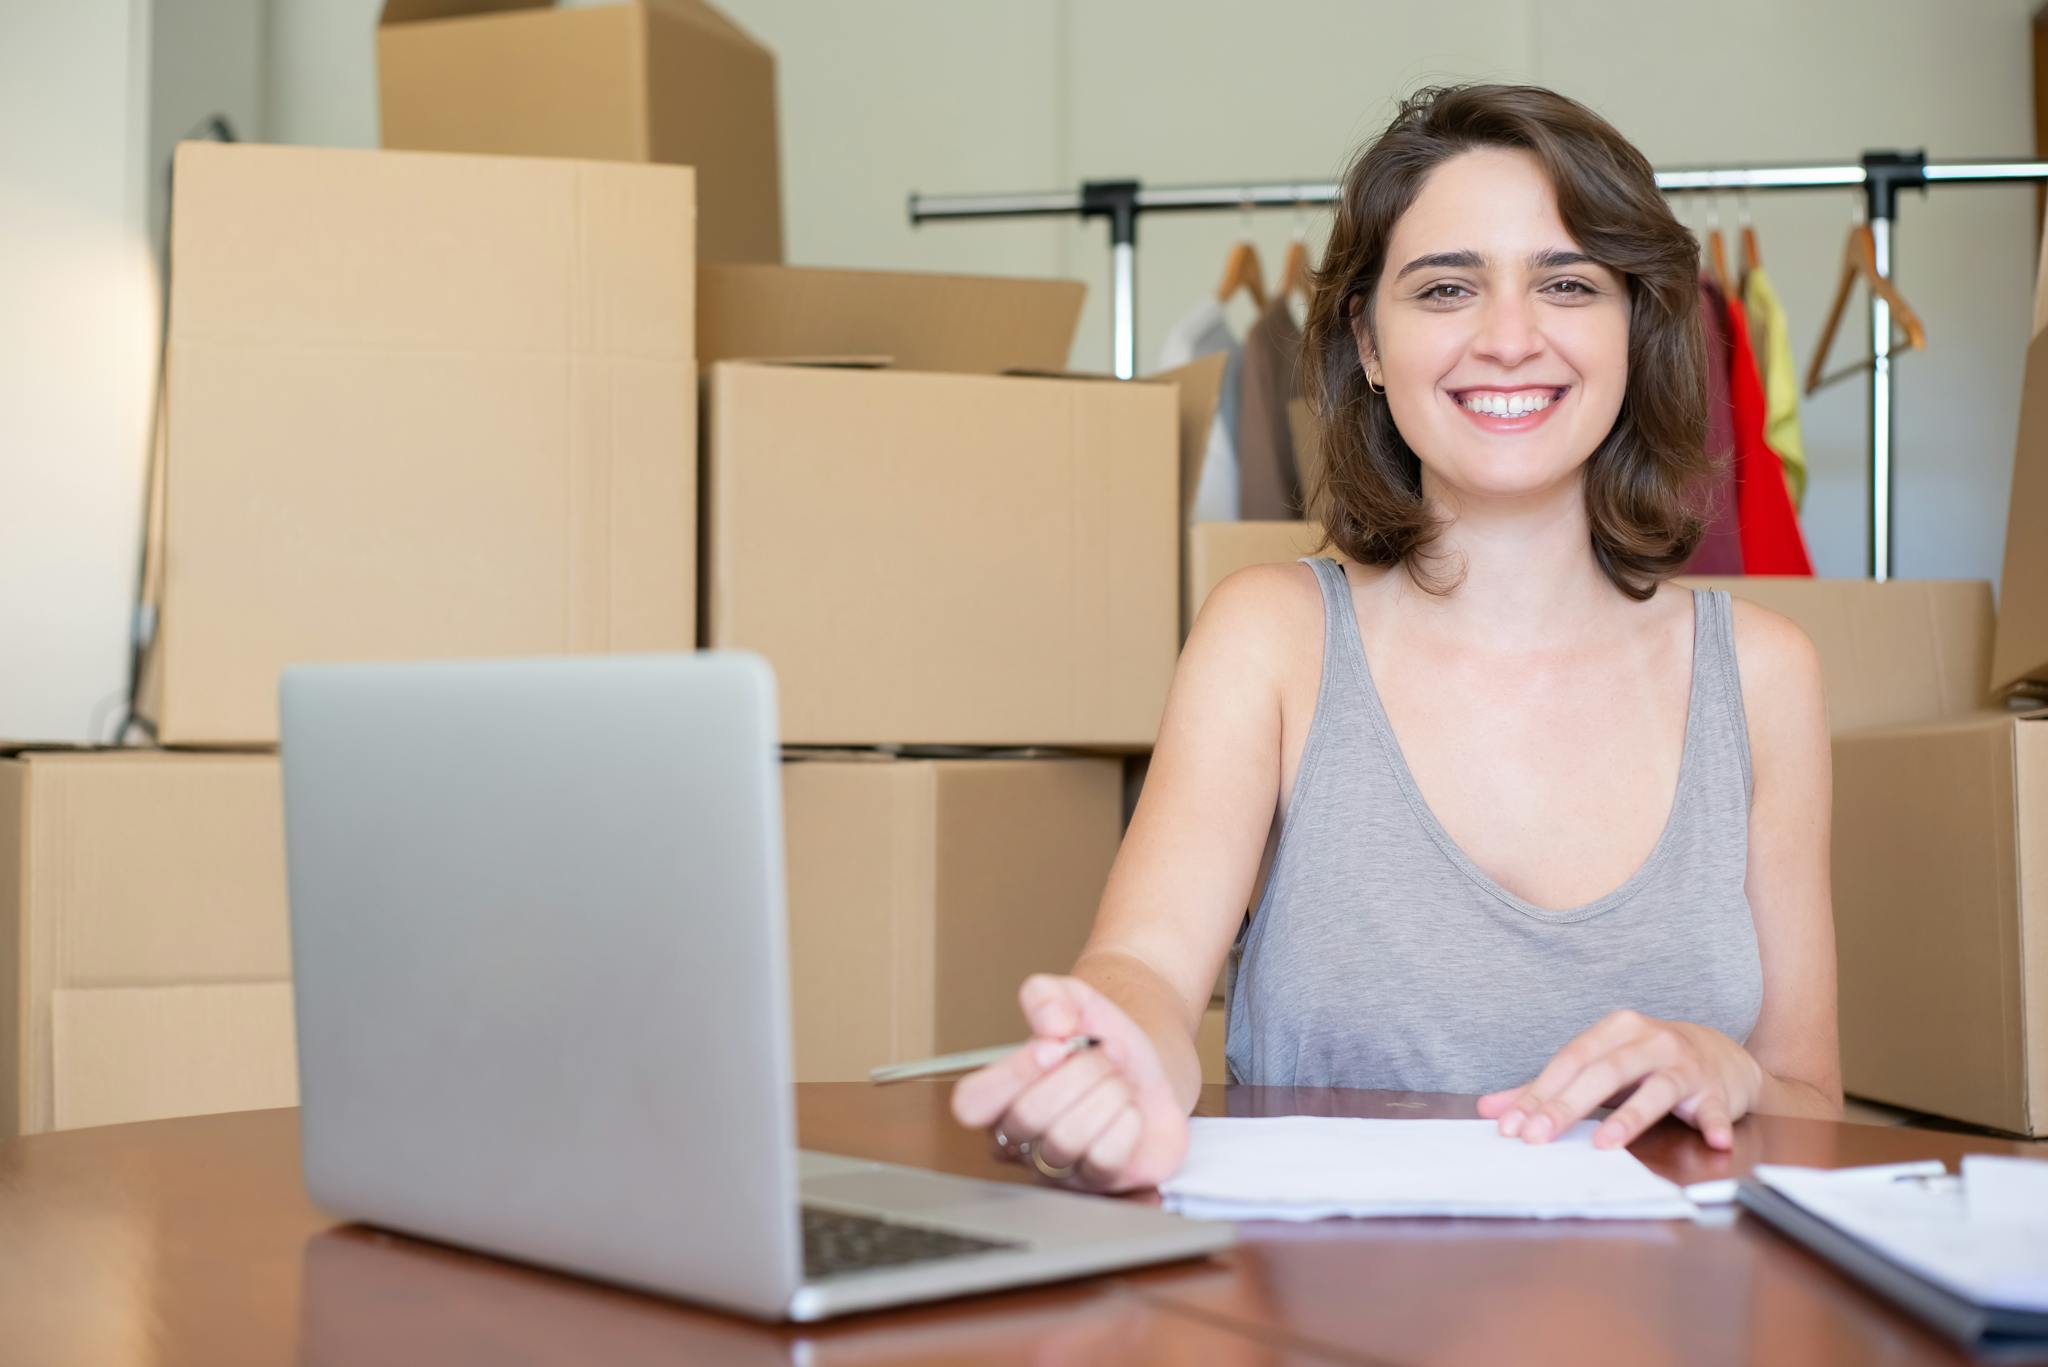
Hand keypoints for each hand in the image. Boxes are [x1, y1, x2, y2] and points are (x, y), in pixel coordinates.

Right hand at [948, 974, 1188, 1193]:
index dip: (1012, 1074)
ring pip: (1067, 1139)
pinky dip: (1126, 1123)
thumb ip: (1047, 996)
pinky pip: (1103, 1159)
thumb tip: (1050, 1023)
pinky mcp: (1095, 1184)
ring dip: (1107, 1093)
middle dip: (1080, 1072)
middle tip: (1104, 1053)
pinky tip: (1129, 1111)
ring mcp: (1054, 1168)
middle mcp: (1017, 1140)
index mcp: (997, 1097)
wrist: (1147, 1067)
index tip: (1054, 1046)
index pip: (971, 1103)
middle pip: (1028, 1115)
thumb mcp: (1070, 1000)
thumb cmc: (1097, 1040)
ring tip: (1117, 1079)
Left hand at [1476, 1010, 1764, 1150]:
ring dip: (1630, 1118)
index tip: (1512, 1126)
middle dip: (1567, 1105)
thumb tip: (1490, 1110)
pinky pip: (1715, 1109)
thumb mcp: (1598, 1066)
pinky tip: (1713, 1140)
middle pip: (1604, 1073)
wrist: (1720, 1054)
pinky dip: (1715, 1123)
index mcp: (1615, 1030)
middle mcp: (1650, 1040)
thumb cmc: (1646, 1064)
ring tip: (1605, 1144)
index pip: (1569, 1061)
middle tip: (1539, 1137)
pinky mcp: (1717, 1090)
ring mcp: (1685, 1064)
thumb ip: (1547, 1087)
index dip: (1539, 1093)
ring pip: (1655, 1089)